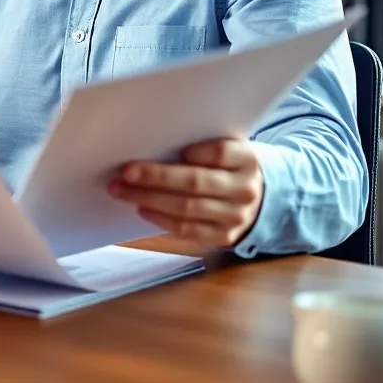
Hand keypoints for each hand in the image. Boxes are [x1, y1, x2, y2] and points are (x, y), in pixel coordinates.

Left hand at [108, 137, 263, 247]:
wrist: (259, 201)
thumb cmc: (230, 168)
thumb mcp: (229, 150)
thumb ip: (203, 146)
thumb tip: (155, 144)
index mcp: (248, 160)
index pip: (220, 153)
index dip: (195, 152)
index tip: (174, 150)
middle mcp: (244, 190)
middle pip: (195, 182)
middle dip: (155, 177)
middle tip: (126, 172)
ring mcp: (235, 217)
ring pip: (186, 208)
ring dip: (149, 199)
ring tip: (123, 190)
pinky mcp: (223, 237)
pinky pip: (187, 230)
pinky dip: (160, 220)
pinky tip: (142, 209)